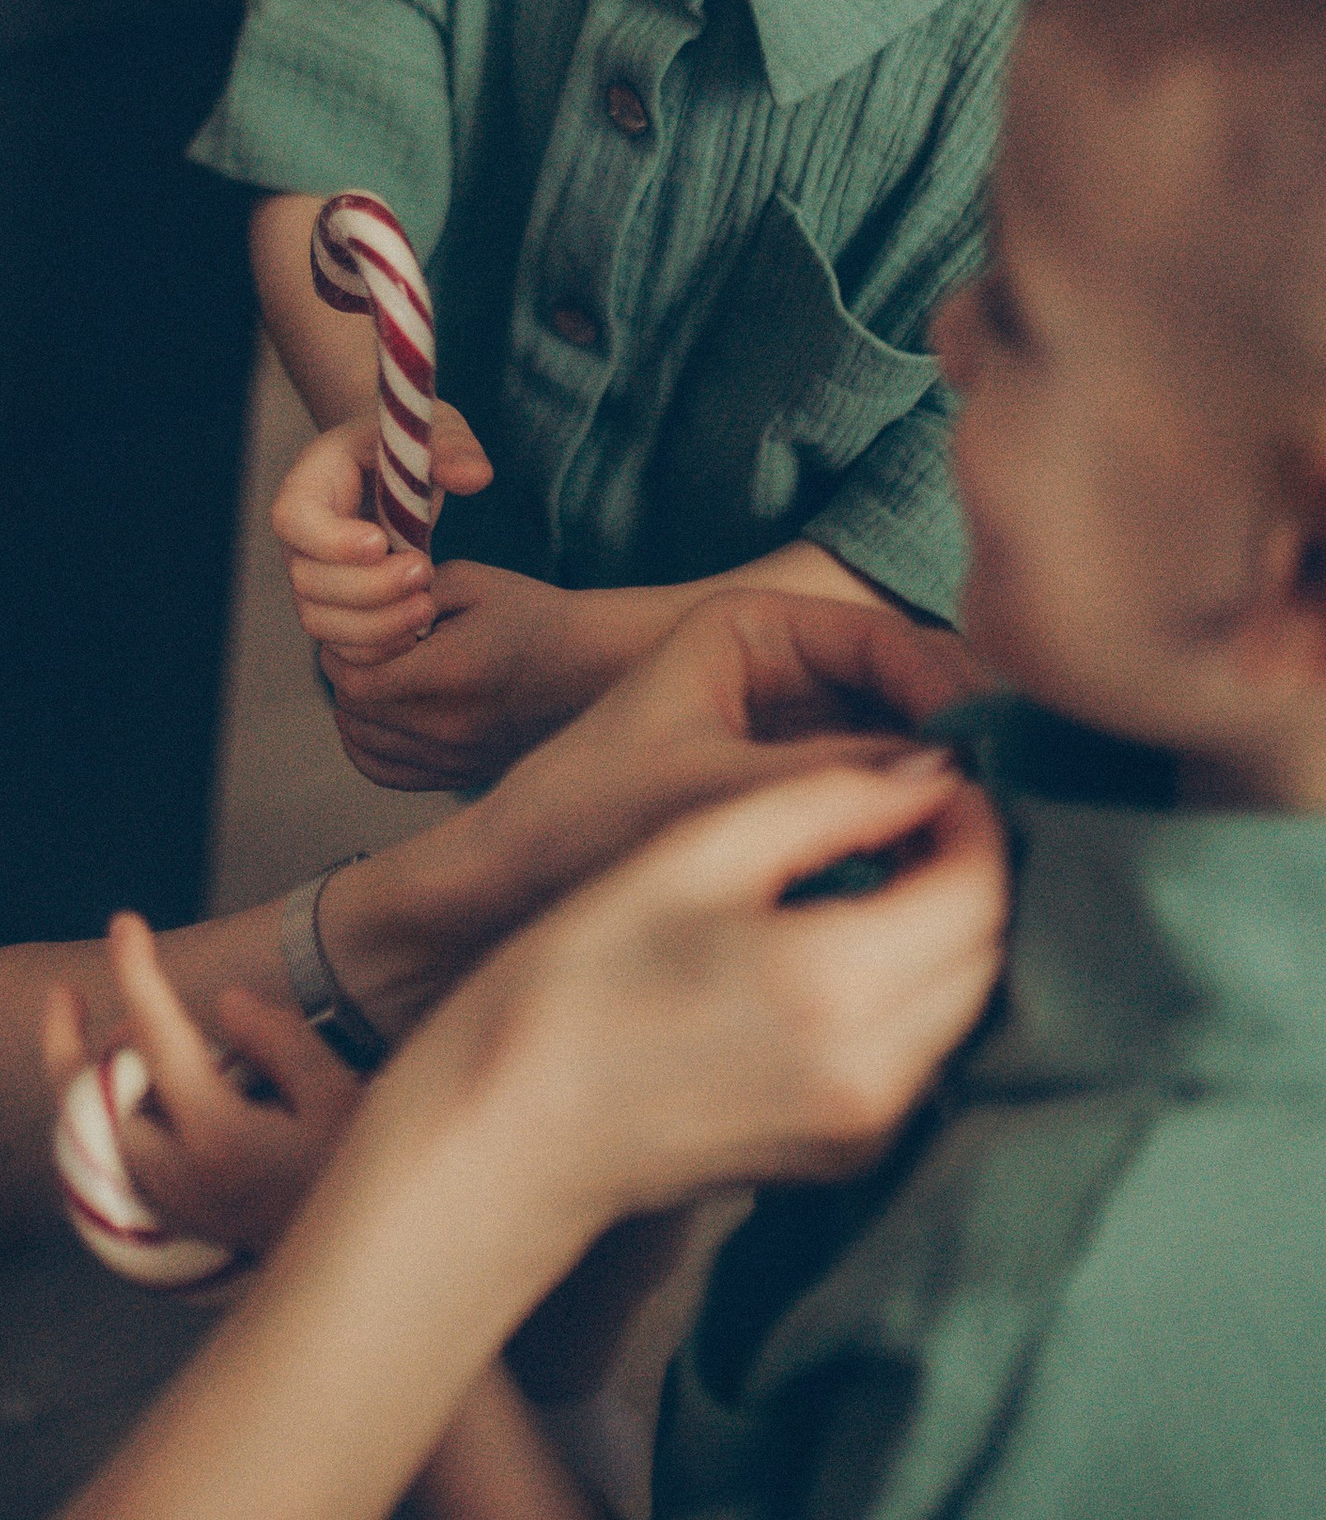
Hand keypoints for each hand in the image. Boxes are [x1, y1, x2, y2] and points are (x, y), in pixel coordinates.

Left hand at [43, 915, 365, 1266]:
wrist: (367, 1271)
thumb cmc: (361, 1178)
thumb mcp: (339, 1096)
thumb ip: (278, 1040)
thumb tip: (224, 1005)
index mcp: (217, 1138)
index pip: (158, 1037)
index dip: (135, 972)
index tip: (125, 924)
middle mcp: (180, 1177)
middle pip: (94, 1098)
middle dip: (90, 1045)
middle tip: (83, 1002)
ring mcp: (172, 1206)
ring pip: (97, 1135)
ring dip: (93, 1084)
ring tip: (108, 1039)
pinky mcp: (176, 1224)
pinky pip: (114, 1165)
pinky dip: (106, 1122)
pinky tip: (122, 1094)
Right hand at [272, 403, 492, 661]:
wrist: (395, 471)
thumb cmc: (407, 446)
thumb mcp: (431, 431)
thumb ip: (452, 448)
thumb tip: (476, 478)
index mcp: (310, 483)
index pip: (294, 519)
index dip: (331, 541)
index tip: (381, 541)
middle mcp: (300, 538)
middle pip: (308, 580)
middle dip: (369, 588)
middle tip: (424, 570)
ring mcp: (312, 578)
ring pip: (321, 622)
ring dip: (375, 626)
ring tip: (426, 607)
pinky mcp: (334, 610)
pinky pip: (339, 648)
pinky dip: (376, 650)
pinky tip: (415, 630)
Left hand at [323, 560, 623, 789]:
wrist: (594, 665)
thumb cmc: (534, 616)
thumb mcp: (468, 582)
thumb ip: (403, 595)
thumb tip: (357, 615)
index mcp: (451, 674)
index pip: (356, 682)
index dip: (338, 654)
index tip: (347, 632)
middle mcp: (450, 727)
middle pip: (355, 713)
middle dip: (345, 675)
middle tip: (360, 649)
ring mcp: (456, 759)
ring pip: (364, 745)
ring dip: (355, 709)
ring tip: (376, 677)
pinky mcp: (462, 776)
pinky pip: (388, 773)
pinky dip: (368, 746)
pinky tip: (380, 716)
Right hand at [414, 744, 1008, 1232]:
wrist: (518, 1122)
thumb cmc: (580, 973)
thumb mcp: (694, 846)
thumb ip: (827, 797)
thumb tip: (931, 770)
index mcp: (835, 981)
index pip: (977, 886)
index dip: (973, 818)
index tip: (934, 774)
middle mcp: (875, 1067)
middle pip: (989, 950)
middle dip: (968, 873)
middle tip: (910, 815)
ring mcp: (868, 1124)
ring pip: (965, 1002)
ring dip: (945, 932)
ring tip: (878, 874)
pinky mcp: (850, 1154)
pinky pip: (924, 1051)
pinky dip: (913, 991)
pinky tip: (846, 951)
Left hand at [467, 587, 987, 934]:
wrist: (500, 888)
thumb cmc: (576, 820)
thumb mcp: (710, 793)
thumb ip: (830, 778)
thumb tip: (956, 778)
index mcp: (751, 630)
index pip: (886, 639)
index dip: (949, 695)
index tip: (992, 762)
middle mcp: (784, 670)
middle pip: (914, 693)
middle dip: (965, 745)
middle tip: (1018, 811)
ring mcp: (796, 731)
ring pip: (908, 752)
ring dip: (952, 793)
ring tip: (998, 848)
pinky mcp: (798, 794)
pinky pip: (881, 799)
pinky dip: (919, 830)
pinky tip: (953, 873)